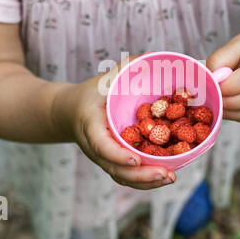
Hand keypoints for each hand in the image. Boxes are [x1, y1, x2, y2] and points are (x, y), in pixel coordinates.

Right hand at [55, 53, 177, 189]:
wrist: (69, 111)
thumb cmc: (90, 93)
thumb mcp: (104, 78)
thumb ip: (127, 67)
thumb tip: (155, 56)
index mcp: (89, 125)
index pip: (101, 145)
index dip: (117, 155)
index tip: (135, 160)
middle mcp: (95, 147)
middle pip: (115, 169)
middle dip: (141, 176)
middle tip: (167, 174)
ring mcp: (102, 158)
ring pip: (122, 177)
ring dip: (147, 182)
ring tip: (170, 177)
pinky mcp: (111, 163)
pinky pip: (126, 176)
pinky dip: (144, 180)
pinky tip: (164, 176)